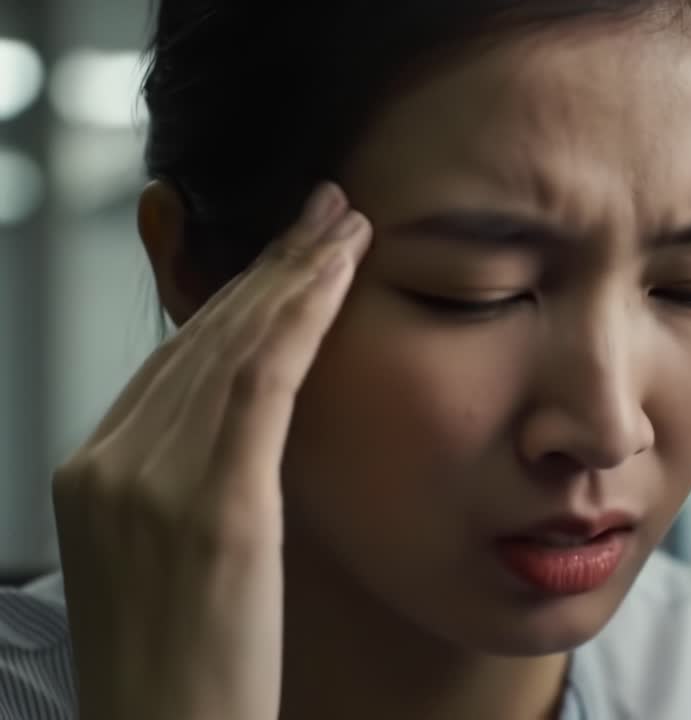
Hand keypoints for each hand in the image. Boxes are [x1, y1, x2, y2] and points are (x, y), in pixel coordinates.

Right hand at [52, 184, 370, 719]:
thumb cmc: (187, 671)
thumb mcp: (168, 560)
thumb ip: (192, 481)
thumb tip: (247, 423)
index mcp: (93, 474)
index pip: (176, 362)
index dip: (239, 298)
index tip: (290, 254)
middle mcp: (109, 464)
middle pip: (202, 337)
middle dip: (272, 266)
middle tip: (325, 208)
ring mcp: (151, 482)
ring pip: (233, 344)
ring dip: (296, 273)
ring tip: (343, 222)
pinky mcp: (210, 506)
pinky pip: (261, 381)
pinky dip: (302, 315)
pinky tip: (336, 270)